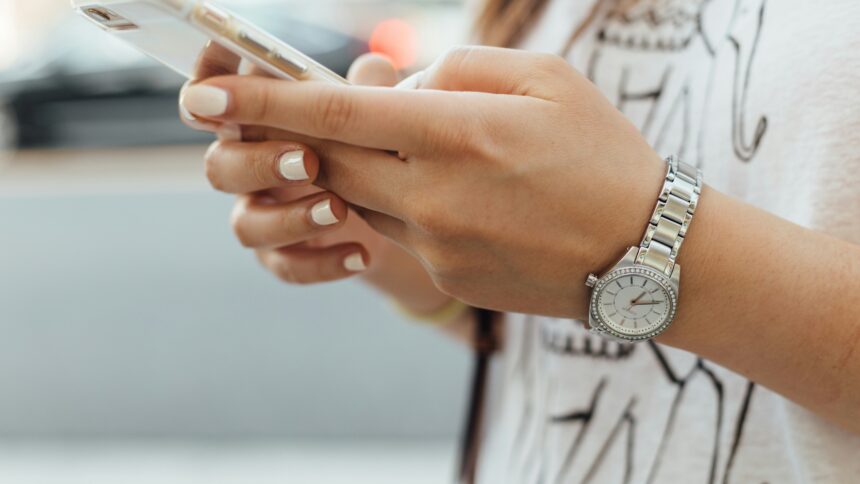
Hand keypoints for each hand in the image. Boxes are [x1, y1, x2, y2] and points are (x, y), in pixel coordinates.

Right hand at [180, 47, 451, 313]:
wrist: (397, 215)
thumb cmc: (371, 144)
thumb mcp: (375, 114)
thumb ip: (368, 90)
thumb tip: (375, 68)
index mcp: (258, 119)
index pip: (212, 100)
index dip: (205, 90)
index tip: (217, 90)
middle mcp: (248, 166)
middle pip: (220, 166)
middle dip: (259, 162)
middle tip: (309, 161)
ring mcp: (262, 214)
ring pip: (246, 225)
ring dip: (290, 218)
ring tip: (340, 210)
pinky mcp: (283, 255)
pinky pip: (285, 265)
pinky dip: (322, 262)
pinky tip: (361, 254)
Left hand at [181, 46, 669, 318]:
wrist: (646, 254)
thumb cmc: (604, 154)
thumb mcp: (546, 79)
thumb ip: (458, 69)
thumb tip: (396, 84)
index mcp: (457, 132)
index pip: (335, 113)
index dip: (262, 101)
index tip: (203, 97)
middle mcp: (433, 193)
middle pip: (330, 159)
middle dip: (304, 134)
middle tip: (302, 115)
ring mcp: (436, 243)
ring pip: (362, 196)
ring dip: (368, 167)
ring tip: (432, 152)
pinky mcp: (445, 275)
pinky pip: (399, 230)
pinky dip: (408, 202)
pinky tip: (465, 197)